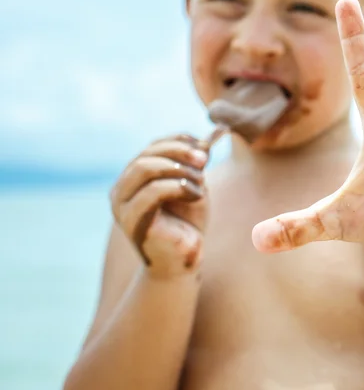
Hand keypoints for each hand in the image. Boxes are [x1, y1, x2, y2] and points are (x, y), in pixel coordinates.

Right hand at [110, 134, 209, 277]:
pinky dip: (178, 186)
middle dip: (178, 152)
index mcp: (133, 177)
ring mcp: (122, 206)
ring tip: (200, 183)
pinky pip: (152, 192)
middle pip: (146, 155)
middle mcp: (121, 189)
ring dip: (178, 169)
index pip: (152, 147)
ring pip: (144, 168)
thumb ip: (197, 161)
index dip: (178, 141)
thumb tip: (216, 131)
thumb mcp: (194, 183)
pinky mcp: (132, 221)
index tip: (205, 145)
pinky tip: (196, 194)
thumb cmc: (187, 221)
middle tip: (204, 159)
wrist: (184, 258)